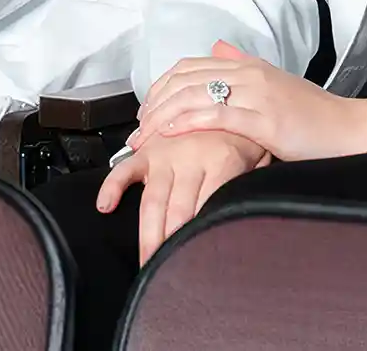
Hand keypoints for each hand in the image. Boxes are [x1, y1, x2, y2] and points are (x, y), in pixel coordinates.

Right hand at [96, 129, 267, 264]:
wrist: (225, 95)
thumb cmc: (244, 133)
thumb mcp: (260, 158)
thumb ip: (254, 185)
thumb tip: (252, 217)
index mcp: (223, 162)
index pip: (209, 208)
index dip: (201, 237)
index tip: (196, 262)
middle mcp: (192, 159)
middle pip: (178, 211)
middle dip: (170, 244)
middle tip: (166, 271)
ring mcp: (167, 153)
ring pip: (152, 199)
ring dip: (147, 232)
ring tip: (146, 260)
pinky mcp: (148, 149)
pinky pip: (125, 168)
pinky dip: (112, 186)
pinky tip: (105, 206)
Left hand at [130, 42, 366, 162]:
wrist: (351, 129)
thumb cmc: (314, 116)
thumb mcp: (276, 84)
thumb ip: (244, 66)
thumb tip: (219, 47)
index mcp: (249, 66)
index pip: (190, 67)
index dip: (161, 87)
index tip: (145, 112)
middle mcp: (249, 73)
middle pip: (185, 79)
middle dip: (154, 104)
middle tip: (137, 130)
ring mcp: (256, 94)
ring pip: (194, 95)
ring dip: (162, 117)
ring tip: (145, 137)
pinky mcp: (264, 119)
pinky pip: (216, 116)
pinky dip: (186, 122)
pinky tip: (169, 133)